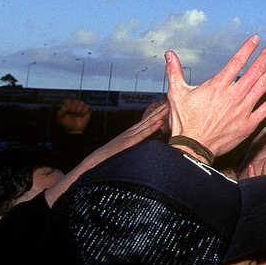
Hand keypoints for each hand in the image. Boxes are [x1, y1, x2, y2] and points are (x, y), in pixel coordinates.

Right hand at [46, 103, 169, 205]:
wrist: (93, 163)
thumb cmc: (109, 159)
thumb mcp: (125, 150)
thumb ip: (134, 146)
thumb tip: (147, 147)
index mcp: (130, 134)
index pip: (146, 121)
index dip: (156, 114)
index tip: (167, 106)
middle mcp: (130, 133)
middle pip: (148, 119)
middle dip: (159, 111)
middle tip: (171, 101)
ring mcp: (129, 137)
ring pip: (146, 124)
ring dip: (158, 116)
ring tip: (168, 107)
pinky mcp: (127, 144)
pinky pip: (141, 136)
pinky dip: (151, 129)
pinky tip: (159, 124)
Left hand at [57, 98, 91, 133]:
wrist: (74, 129)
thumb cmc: (67, 123)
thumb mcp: (60, 119)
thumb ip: (60, 113)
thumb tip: (64, 108)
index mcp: (68, 105)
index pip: (68, 100)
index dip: (68, 105)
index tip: (67, 111)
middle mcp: (75, 105)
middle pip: (75, 101)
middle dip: (73, 108)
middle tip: (72, 114)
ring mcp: (81, 107)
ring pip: (82, 103)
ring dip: (79, 110)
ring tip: (77, 115)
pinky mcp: (87, 109)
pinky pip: (87, 106)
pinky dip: (84, 111)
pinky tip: (82, 115)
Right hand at [166, 36, 265, 157]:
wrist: (192, 148)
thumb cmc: (184, 122)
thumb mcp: (176, 94)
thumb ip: (175, 72)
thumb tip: (169, 54)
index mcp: (217, 86)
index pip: (236, 62)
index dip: (248, 49)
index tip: (256, 39)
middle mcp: (233, 96)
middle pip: (254, 72)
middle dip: (264, 57)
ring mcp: (242, 110)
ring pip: (262, 87)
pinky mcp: (248, 124)